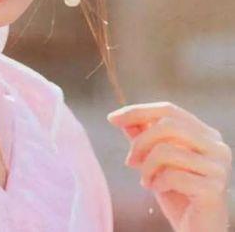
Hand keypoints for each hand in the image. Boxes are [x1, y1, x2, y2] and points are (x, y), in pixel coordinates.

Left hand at [107, 101, 231, 231]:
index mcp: (205, 134)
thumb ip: (143, 137)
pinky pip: (174, 176)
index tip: (112, 118)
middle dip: (140, 141)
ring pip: (168, 150)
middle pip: (168, 124)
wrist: (198, 231)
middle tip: (129, 161)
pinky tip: (157, 190)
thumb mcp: (156, 162)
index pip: (168, 110)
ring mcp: (218, 167)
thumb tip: (122, 117)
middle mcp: (216, 146)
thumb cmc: (178, 195)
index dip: (138, 111)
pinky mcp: (214, 189)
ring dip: (147, 167)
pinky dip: (157, 182)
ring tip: (145, 181)